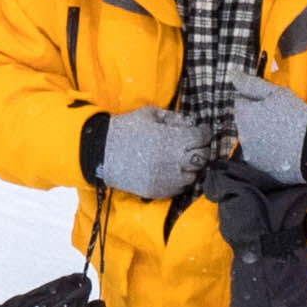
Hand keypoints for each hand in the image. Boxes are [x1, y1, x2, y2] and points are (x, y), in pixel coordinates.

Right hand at [90, 106, 209, 198]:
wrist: (102, 153)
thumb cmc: (126, 129)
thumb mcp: (150, 114)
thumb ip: (173, 117)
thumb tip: (191, 122)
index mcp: (173, 140)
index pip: (202, 137)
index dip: (203, 132)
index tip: (200, 130)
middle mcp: (175, 161)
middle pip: (203, 157)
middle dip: (201, 148)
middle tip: (192, 144)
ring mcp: (168, 179)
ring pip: (194, 175)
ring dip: (191, 166)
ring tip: (180, 159)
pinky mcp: (160, 192)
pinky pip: (179, 188)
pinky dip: (179, 179)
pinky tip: (170, 170)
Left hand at [227, 87, 306, 184]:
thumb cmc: (296, 115)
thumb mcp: (276, 93)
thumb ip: (251, 84)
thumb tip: (232, 74)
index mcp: (243, 116)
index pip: (240, 102)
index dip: (255, 99)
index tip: (272, 103)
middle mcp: (241, 136)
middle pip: (245, 122)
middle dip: (256, 118)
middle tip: (280, 117)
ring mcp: (251, 155)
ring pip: (252, 139)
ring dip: (261, 135)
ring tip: (283, 134)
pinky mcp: (261, 168)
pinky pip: (261, 156)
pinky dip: (268, 151)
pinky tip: (284, 148)